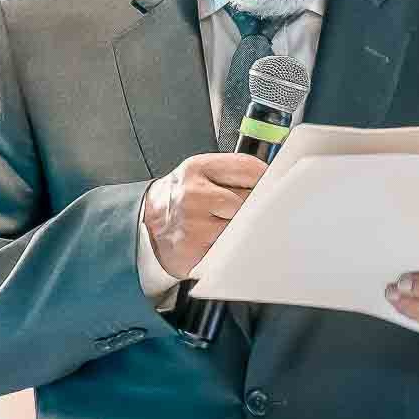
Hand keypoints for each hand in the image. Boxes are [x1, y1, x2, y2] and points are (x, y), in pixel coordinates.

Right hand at [142, 153, 267, 279]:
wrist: (147, 226)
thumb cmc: (181, 200)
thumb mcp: (199, 174)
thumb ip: (231, 174)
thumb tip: (270, 181)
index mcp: (198, 168)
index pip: (249, 169)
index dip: (266, 180)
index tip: (271, 187)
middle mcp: (194, 194)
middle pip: (250, 199)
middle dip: (255, 207)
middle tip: (250, 211)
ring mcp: (195, 223)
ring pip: (242, 225)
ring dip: (244, 228)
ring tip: (232, 227)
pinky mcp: (196, 250)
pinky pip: (231, 247)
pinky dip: (233, 246)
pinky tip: (224, 242)